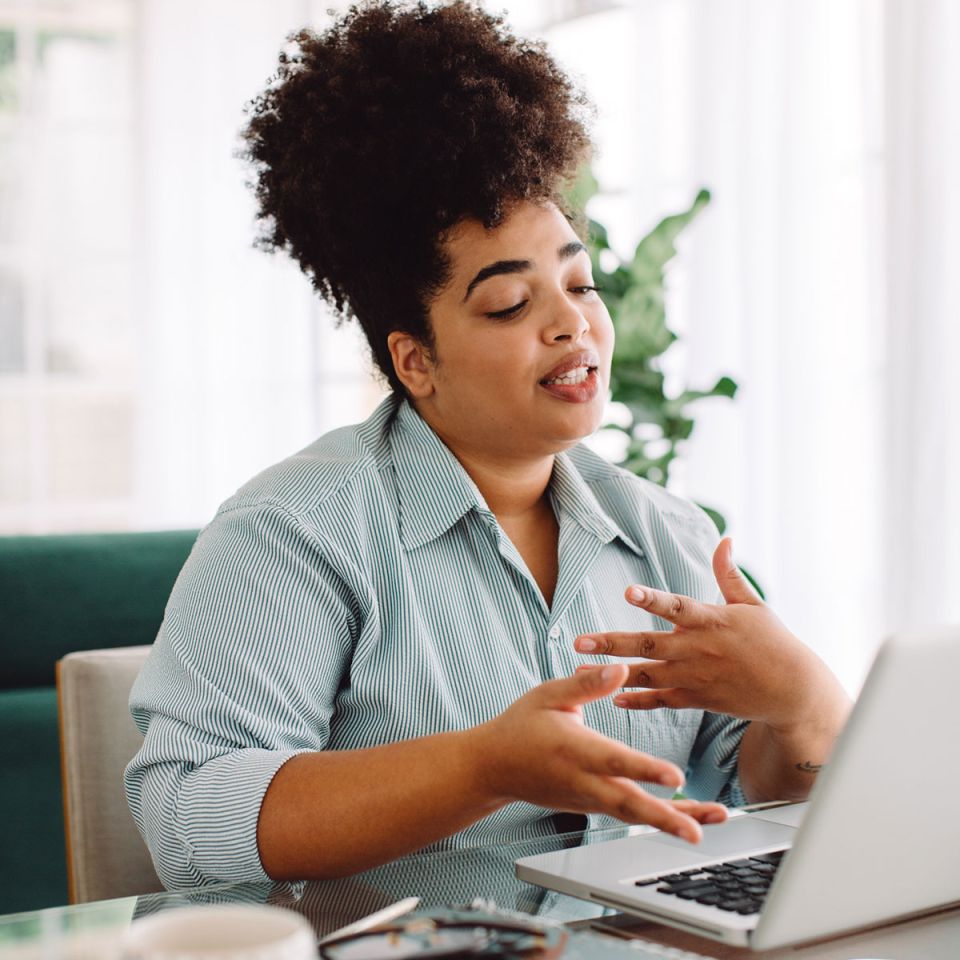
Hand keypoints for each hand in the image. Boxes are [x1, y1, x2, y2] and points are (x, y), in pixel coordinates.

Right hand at [474, 663, 727, 842]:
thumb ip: (586, 684)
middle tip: (696, 833)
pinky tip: (685, 820)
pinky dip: (656, 819)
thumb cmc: (521, 726)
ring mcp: (588, 799)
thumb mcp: (548, 695)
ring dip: (668, 823)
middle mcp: (584, 780)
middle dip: (666, 818)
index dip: (645, 769)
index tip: (675, 777)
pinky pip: (627, 814)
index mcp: (575, 749)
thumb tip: (620, 669)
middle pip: (629, 804)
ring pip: (631, 815)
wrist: (494, 766)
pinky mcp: (591, 806)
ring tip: (701, 831)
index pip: (615, 761)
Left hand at [574, 538, 847, 734]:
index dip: (652, 599)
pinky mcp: (698, 699)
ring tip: (580, 669)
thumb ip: (728, 574)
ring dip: (613, 672)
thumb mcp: (752, 604)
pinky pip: (662, 701)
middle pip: (650, 644)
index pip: (677, 606)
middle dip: (612, 642)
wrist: (793, 690)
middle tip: (579, 640)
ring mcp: (696, 676)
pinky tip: (612, 697)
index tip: (628, 591)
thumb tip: (724, 539)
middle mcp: (698, 649)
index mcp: (711, 621)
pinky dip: (638, 701)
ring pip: (648, 675)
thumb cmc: (772, 641)